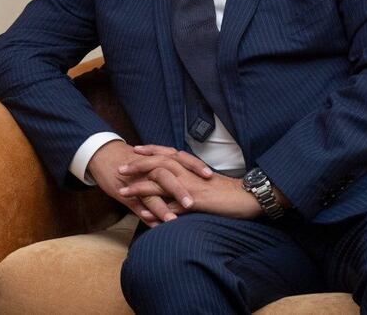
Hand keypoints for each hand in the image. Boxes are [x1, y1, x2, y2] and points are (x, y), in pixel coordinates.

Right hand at [87, 141, 184, 226]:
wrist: (103, 155)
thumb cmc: (131, 159)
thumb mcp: (153, 159)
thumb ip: (169, 169)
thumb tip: (192, 180)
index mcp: (157, 159)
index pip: (178, 160)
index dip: (193, 167)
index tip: (210, 175)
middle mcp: (148, 169)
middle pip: (165, 177)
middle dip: (178, 190)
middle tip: (193, 203)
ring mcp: (136, 181)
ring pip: (149, 194)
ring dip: (161, 208)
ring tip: (173, 221)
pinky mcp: (124, 193)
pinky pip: (136, 205)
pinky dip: (146, 216)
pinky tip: (155, 227)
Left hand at [117, 145, 261, 219]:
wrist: (247, 197)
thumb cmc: (225, 191)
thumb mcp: (203, 182)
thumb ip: (187, 180)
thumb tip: (173, 185)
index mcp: (190, 166)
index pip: (165, 154)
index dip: (149, 152)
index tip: (133, 151)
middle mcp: (188, 172)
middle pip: (157, 164)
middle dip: (137, 166)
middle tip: (119, 169)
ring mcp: (190, 186)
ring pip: (161, 182)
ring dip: (140, 187)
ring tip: (123, 192)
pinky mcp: (196, 201)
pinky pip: (173, 206)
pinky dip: (158, 210)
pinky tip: (144, 216)